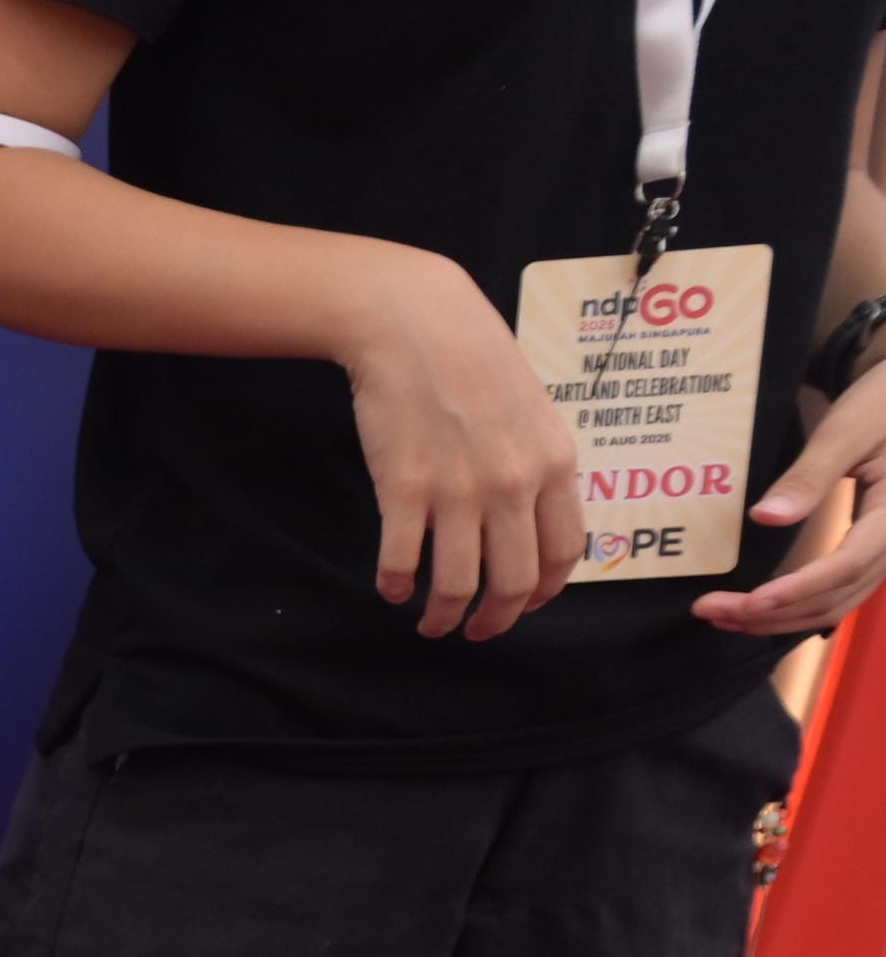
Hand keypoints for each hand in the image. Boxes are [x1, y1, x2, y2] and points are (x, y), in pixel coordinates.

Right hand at [338, 247, 582, 639]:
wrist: (416, 324)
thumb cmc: (474, 360)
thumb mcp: (533, 411)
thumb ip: (539, 466)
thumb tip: (531, 521)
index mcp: (555, 463)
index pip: (564, 553)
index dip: (544, 594)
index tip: (522, 607)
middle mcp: (513, 483)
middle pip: (514, 581)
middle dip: (495, 621)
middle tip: (477, 631)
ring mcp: (457, 489)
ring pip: (457, 584)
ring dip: (443, 616)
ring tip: (431, 624)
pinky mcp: (402, 489)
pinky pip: (401, 560)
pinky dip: (395, 585)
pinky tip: (391, 587)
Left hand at [695, 363, 885, 637]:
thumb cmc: (879, 405)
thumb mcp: (846, 431)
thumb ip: (809, 476)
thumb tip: (764, 518)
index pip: (846, 565)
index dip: (797, 589)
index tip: (749, 601)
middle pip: (836, 596)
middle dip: (774, 612)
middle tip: (710, 611)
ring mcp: (885, 549)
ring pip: (837, 603)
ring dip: (781, 618)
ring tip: (723, 616)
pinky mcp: (870, 550)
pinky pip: (839, 592)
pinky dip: (798, 607)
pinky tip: (757, 608)